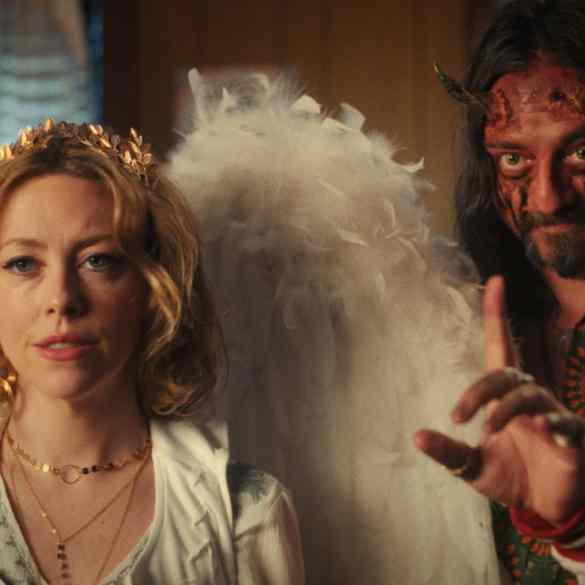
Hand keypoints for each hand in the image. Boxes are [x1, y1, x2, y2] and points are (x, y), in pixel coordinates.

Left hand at [414, 275, 584, 524]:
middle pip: (506, 373)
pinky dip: (557, 426)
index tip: (495, 281)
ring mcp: (552, 415)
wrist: (544, 508)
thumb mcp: (472, 466)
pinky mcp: (573, 438)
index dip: (497, 314)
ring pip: (530, 395)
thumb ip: (449, 451)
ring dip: (507, 409)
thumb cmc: (510, 475)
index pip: (499, 347)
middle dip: (480, 390)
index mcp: (503, 396)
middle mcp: (528, 397)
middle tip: (459, 417)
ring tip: (490, 430)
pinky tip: (547, 433)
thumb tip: (416, 436)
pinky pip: (567, 424)